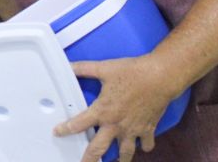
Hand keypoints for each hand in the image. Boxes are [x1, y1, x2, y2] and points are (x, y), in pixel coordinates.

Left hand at [53, 55, 176, 161]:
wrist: (160, 77)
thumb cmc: (132, 72)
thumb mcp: (104, 68)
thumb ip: (84, 68)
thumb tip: (68, 65)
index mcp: (102, 111)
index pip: (78, 124)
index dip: (65, 129)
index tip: (57, 133)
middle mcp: (115, 124)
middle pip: (98, 148)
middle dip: (89, 159)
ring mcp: (132, 130)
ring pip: (124, 152)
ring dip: (120, 159)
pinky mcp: (148, 129)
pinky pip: (145, 144)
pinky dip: (143, 147)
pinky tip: (141, 146)